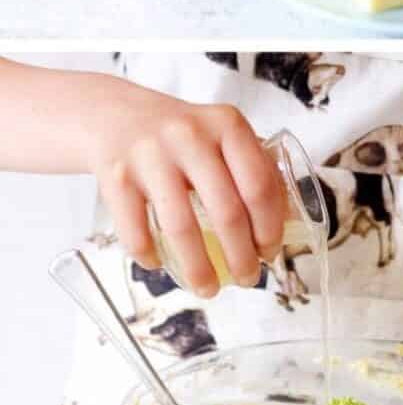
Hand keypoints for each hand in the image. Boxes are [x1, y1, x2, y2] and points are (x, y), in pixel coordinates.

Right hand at [85, 82, 287, 298]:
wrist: (115, 116)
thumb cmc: (181, 136)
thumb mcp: (222, 135)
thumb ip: (253, 168)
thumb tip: (286, 221)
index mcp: (226, 125)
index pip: (259, 185)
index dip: (269, 227)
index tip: (270, 252)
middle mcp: (189, 136)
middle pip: (226, 211)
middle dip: (241, 257)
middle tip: (248, 279)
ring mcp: (150, 156)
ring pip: (181, 228)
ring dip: (199, 268)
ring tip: (208, 288)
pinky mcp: (115, 176)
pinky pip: (136, 230)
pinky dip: (150, 257)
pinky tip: (160, 265)